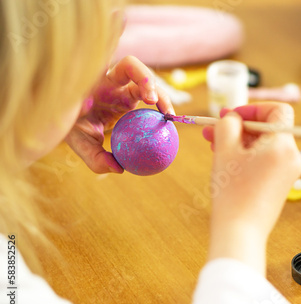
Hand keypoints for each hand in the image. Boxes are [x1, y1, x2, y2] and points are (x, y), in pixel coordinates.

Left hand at [65, 56, 173, 173]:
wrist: (60, 120)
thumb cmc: (70, 126)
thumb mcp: (78, 142)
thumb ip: (94, 156)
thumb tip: (118, 169)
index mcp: (104, 82)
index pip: (128, 66)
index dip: (143, 77)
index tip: (149, 99)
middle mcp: (117, 84)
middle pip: (144, 76)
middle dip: (157, 90)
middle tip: (165, 113)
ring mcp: (124, 91)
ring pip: (150, 89)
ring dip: (163, 101)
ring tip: (169, 120)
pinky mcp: (129, 101)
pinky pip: (148, 107)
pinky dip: (158, 115)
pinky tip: (163, 129)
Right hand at [202, 103, 300, 273]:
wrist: (240, 233)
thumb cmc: (232, 191)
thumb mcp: (225, 149)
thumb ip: (229, 124)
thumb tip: (233, 117)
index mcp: (284, 145)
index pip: (278, 110)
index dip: (253, 108)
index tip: (231, 116)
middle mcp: (292, 157)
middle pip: (269, 128)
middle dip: (239, 127)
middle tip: (212, 130)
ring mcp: (288, 172)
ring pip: (264, 145)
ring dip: (240, 141)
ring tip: (213, 146)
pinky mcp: (281, 184)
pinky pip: (266, 160)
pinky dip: (248, 156)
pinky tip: (226, 161)